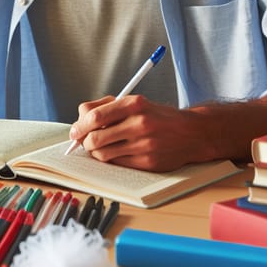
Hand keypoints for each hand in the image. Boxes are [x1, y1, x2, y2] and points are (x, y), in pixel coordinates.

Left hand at [68, 95, 213, 171]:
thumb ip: (107, 107)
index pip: (95, 116)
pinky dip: (110, 159)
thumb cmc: (158, 116)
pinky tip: (115, 152)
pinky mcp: (147, 162)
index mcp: (134, 104)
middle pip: (95, 138)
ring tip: (100, 146)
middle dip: (84, 141)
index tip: (75, 130)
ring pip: (103, 154)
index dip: (80, 125)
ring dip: (95, 151)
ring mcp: (144, 145)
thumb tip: (80, 119)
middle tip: (84, 141)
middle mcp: (139, 124)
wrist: (191, 133)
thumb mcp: (135, 102)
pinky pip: (117, 163)